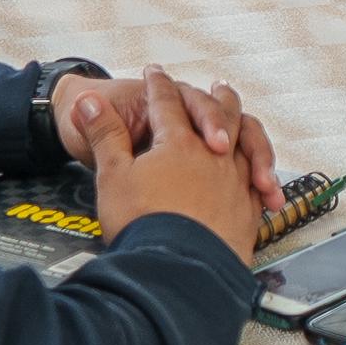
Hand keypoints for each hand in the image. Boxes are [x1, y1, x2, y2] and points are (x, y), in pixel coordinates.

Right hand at [71, 68, 269, 260]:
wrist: (178, 272)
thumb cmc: (143, 224)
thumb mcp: (112, 176)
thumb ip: (104, 134)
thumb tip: (87, 100)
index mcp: (178, 143)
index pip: (165, 102)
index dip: (156, 85)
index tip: (154, 72)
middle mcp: (213, 157)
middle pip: (219, 114)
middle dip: (215, 97)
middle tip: (217, 85)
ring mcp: (236, 183)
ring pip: (248, 143)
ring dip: (244, 128)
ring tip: (243, 122)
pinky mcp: (248, 211)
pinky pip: (259, 181)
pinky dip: (259, 170)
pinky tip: (257, 175)